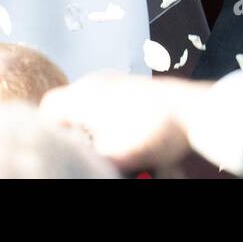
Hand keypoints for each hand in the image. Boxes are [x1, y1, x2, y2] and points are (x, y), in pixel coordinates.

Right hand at [37, 70, 208, 170]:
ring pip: (95, 108)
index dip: (49, 131)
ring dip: (100, 131)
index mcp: (83, 94)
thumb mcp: (111, 155)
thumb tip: (81, 160)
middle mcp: (96, 81)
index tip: (62, 149)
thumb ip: (87, 159)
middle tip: (90, 153)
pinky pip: (115, 106)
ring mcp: (118, 81)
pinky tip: (133, 140)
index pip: (48, 108)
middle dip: (79, 135)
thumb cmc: (151, 129)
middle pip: (72, 109)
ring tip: (115, 150)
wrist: (194, 111)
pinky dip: (118, 123)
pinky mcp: (136, 87)